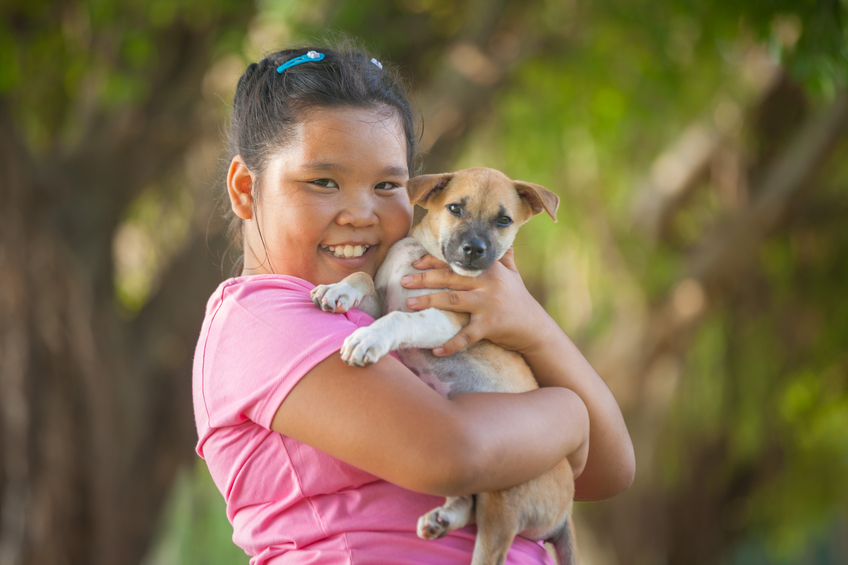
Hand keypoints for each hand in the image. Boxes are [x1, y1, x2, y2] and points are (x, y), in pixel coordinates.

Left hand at [401, 248, 554, 355]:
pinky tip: (436, 350)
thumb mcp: (513, 274)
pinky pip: (466, 336)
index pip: (457, 261)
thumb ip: (504, 255)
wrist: (535, 327)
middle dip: (424, 279)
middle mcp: (488, 283)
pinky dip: (451, 344)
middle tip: (403, 281)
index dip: (434, 260)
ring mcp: (488, 304)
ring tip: (409, 305)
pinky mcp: (490, 326)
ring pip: (452, 301)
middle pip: (450, 278)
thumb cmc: (519, 299)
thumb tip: (502, 235)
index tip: (415, 263)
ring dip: (429, 302)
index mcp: (489, 269)